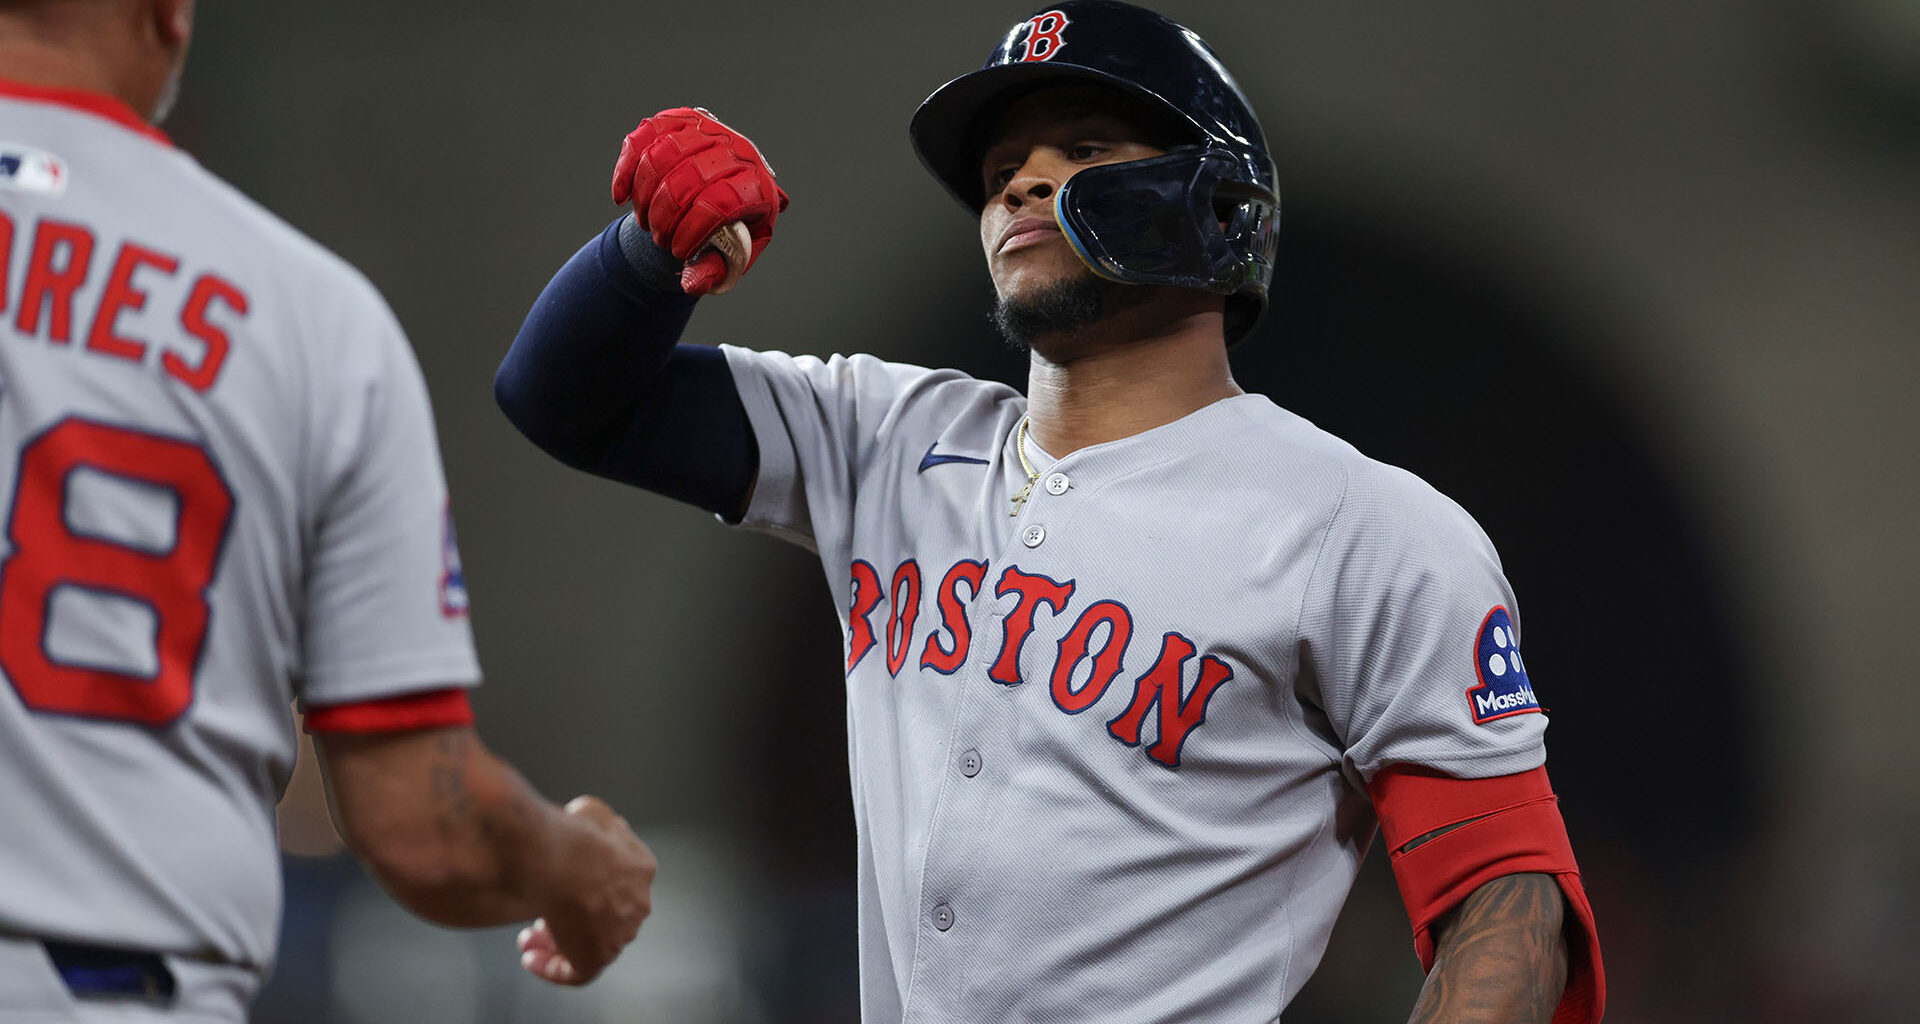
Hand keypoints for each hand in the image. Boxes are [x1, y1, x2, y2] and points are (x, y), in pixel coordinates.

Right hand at [517, 795, 655, 984]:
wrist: (561, 860)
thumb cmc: (571, 833)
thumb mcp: (589, 810)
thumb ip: (594, 821)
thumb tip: (586, 822)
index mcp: (640, 868)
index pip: (619, 883)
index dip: (589, 887)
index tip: (565, 885)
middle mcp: (637, 904)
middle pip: (605, 917)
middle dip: (575, 917)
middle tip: (545, 917)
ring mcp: (619, 935)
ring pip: (589, 945)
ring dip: (559, 943)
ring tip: (531, 940)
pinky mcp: (596, 958)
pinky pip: (576, 971)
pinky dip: (552, 967)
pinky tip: (531, 959)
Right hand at [612, 107, 789, 294]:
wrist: (715, 198)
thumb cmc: (726, 232)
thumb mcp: (729, 258)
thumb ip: (714, 271)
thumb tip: (691, 284)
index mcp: (758, 186)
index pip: (723, 201)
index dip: (694, 230)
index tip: (678, 252)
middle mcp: (736, 150)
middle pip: (689, 178)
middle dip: (665, 216)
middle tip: (659, 239)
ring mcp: (705, 130)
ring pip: (662, 154)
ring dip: (645, 196)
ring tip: (645, 220)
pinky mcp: (674, 121)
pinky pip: (642, 137)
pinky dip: (625, 170)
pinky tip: (621, 197)